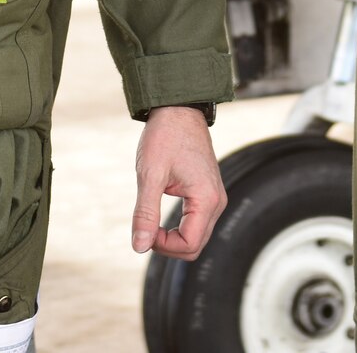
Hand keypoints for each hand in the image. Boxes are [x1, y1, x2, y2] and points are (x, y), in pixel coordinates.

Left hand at [131, 106, 226, 259]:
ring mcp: (215, 197)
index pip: (190, 244)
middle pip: (195, 245)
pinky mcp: (208, 192)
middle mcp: (217, 201)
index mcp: (207, 199)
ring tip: (151, 220)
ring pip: (197, 235)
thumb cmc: (165, 136)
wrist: (178, 109)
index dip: (163, 245)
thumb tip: (139, 246)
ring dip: (173, 236)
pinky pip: (197, 222)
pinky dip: (178, 226)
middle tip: (145, 227)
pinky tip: (160, 214)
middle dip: (168, 244)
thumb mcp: (150, 175)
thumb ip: (146, 213)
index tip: (144, 230)